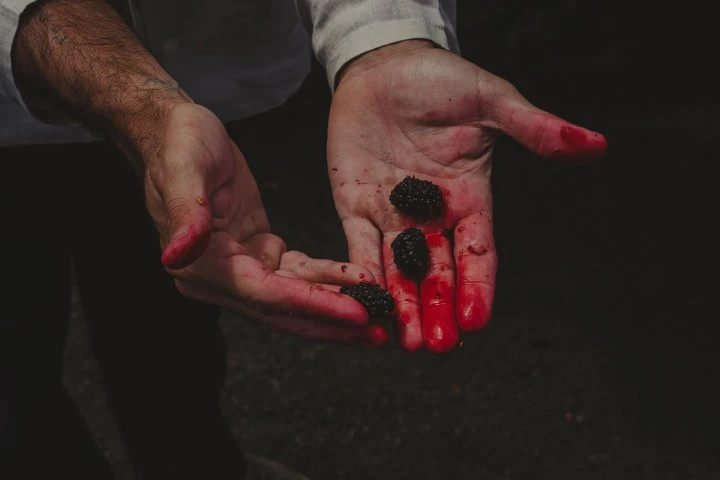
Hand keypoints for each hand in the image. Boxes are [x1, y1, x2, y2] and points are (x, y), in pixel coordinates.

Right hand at [143, 103, 387, 345]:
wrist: (177, 132)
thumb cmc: (178, 142)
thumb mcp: (183, 166)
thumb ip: (185, 211)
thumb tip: (176, 256)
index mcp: (201, 264)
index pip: (265, 295)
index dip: (312, 305)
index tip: (356, 312)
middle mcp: (219, 277)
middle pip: (283, 310)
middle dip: (331, 322)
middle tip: (378, 332)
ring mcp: (239, 268)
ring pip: (294, 297)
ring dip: (335, 307)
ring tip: (379, 316)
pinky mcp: (257, 253)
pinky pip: (297, 274)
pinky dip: (326, 281)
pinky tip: (358, 284)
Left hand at [328, 40, 606, 352]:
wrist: (384, 66)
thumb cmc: (440, 80)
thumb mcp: (491, 101)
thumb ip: (535, 129)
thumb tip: (597, 144)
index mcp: (469, 197)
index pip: (478, 251)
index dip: (478, 286)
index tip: (477, 320)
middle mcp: (432, 215)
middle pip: (437, 271)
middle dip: (439, 308)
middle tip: (439, 346)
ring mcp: (392, 214)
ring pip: (398, 269)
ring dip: (401, 305)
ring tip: (405, 342)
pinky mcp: (355, 206)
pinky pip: (357, 246)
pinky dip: (360, 275)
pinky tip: (363, 302)